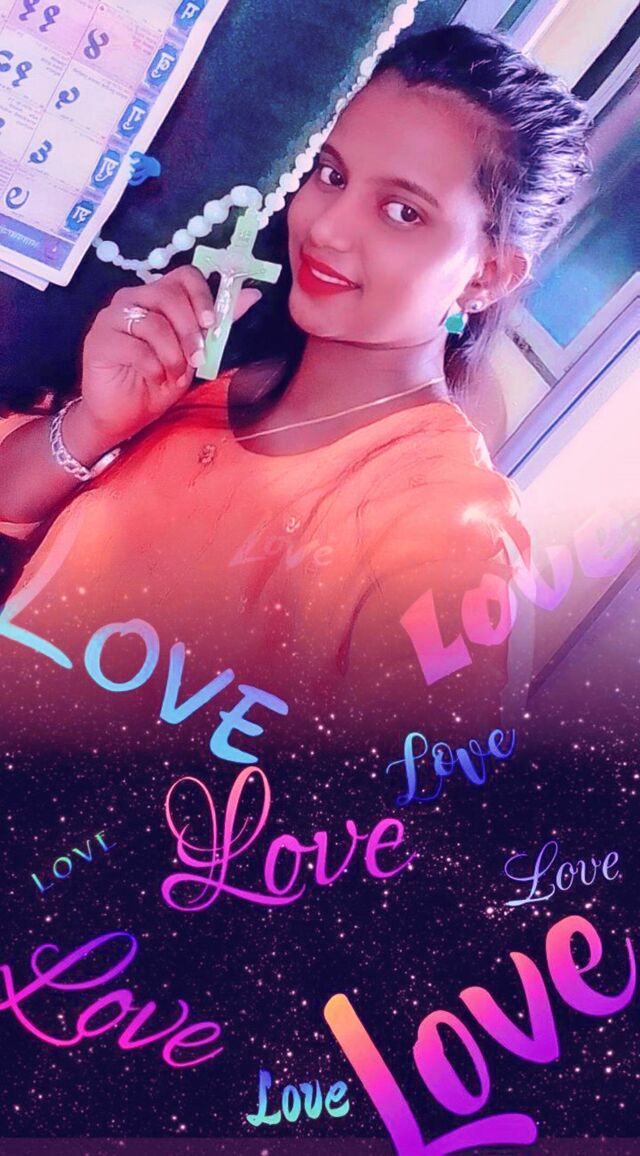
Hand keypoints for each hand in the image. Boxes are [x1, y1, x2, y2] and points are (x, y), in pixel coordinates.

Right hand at [70, 266, 261, 458]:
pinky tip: (155, 378)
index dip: (202, 296)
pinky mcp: (99, 341)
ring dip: (173, 354)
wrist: (124, 415)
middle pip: (168, 294)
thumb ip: (218, 324)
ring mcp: (111, 318)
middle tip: (196, 358)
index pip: (184, 275)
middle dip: (190, 330)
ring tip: (174, 374)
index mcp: (156, 297)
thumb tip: (252, 295)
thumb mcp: (195, 353)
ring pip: (153, 322)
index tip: (211, 324)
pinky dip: (153, 366)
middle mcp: (132, 299)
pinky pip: (135, 347)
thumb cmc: (157, 381)